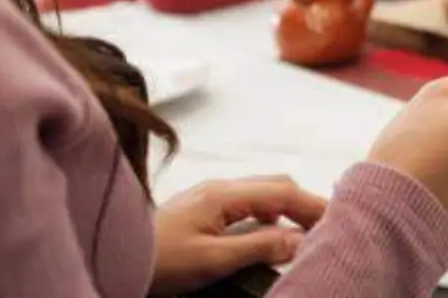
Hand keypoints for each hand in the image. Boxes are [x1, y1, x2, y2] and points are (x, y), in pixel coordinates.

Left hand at [150, 175, 327, 295]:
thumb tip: (298, 240)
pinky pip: (246, 203)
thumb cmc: (156, 261)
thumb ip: (258, 247)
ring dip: (287, 207)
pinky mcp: (201, 209)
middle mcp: (219, 188)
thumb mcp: (212, 260)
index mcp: (224, 194)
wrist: (110, 258)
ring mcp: (209, 196)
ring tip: (304, 232)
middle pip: (275, 185)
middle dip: (304, 202)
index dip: (313, 204)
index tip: (337, 221)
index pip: (283, 190)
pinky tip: (270, 233)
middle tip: (326, 227)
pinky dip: (268, 213)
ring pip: (261, 193)